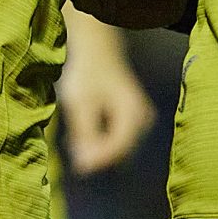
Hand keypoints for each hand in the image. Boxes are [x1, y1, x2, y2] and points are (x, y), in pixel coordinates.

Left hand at [57, 16, 156, 175]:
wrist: (98, 52)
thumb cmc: (88, 73)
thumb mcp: (81, 103)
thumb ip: (85, 134)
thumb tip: (84, 165)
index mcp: (133, 114)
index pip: (119, 149)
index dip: (98, 161)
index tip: (77, 166)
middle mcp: (144, 120)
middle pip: (122, 152)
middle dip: (98, 156)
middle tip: (74, 150)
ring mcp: (142, 121)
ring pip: (121, 148)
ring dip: (100, 150)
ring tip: (76, 139)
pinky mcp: (135, 121)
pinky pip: (120, 140)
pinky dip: (103, 142)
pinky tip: (84, 133)